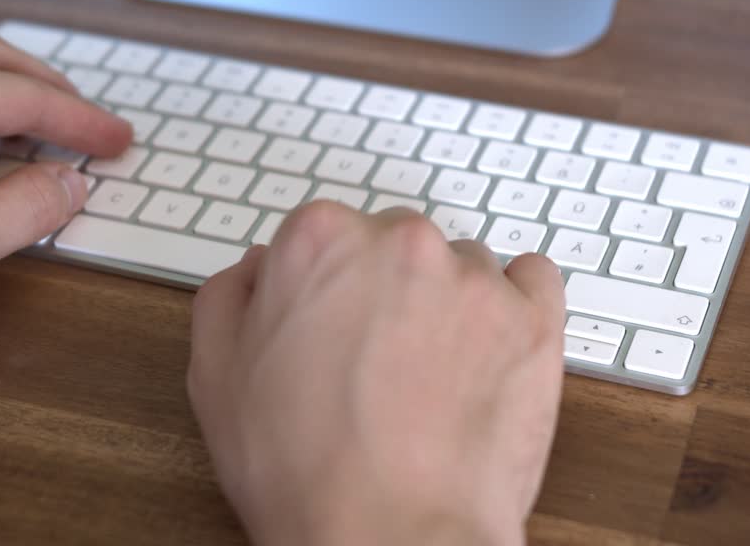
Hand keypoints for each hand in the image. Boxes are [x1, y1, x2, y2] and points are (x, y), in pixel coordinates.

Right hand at [189, 202, 565, 545]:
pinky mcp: (533, 318)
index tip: (328, 324)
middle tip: (374, 360)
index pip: (324, 234)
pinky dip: (516, 305)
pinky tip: (490, 347)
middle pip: (393, 242)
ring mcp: (473, 279)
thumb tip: (257, 267)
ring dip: (448, 303)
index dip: (323, 288)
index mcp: (318, 241)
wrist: (390, 534)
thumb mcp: (215, 378)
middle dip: (385, 289)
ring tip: (431, 377)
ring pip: (461, 266)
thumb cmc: (305, 470)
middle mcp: (399, 242)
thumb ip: (230, 298)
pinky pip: (533, 279)